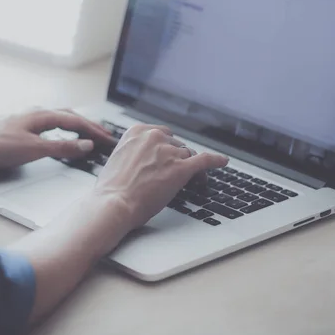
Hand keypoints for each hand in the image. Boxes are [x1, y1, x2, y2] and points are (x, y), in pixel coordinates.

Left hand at [0, 109, 116, 169]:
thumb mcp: (34, 149)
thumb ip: (62, 148)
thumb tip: (85, 145)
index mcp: (42, 115)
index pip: (76, 121)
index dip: (94, 130)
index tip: (109, 139)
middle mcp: (34, 113)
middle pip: (68, 116)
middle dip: (87, 126)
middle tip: (102, 136)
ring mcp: (24, 119)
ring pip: (56, 119)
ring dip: (73, 126)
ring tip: (84, 134)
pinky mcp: (15, 127)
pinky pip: (45, 126)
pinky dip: (58, 130)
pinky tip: (53, 137)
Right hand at [94, 124, 227, 229]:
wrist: (113, 203)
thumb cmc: (111, 188)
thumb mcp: (118, 158)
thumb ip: (134, 151)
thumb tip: (145, 158)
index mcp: (137, 131)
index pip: (161, 134)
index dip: (167, 148)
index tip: (169, 157)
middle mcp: (154, 136)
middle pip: (176, 145)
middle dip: (177, 159)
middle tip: (174, 174)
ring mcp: (168, 152)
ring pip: (188, 155)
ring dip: (189, 167)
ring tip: (191, 181)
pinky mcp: (181, 168)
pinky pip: (205, 160)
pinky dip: (216, 160)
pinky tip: (222, 161)